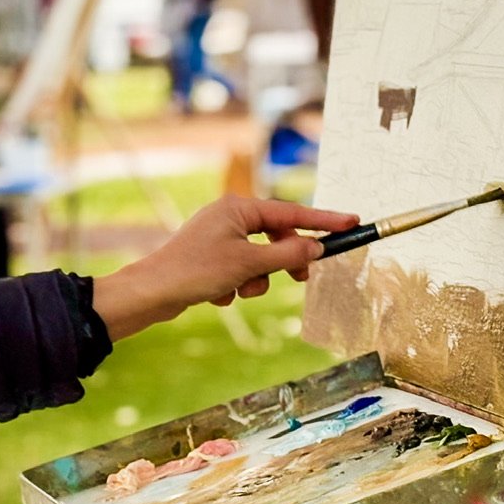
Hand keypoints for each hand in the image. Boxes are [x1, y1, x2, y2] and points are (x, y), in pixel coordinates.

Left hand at [91, 196, 357, 339]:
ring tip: (238, 290)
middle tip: (301, 280)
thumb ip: (288, 256)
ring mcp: (219, 238)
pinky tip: (216, 295)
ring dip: (256, 280)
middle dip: (284, 262)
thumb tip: (317, 249)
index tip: (352, 223)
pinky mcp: (211, 259)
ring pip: (259, 260)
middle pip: (276, 237)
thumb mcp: (250, 264)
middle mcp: (229, 217)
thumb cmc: (196, 271)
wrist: (152, 293)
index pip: (291, 212)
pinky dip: (236, 287)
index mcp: (239, 207)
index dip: (324, 221)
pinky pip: (241, 272)